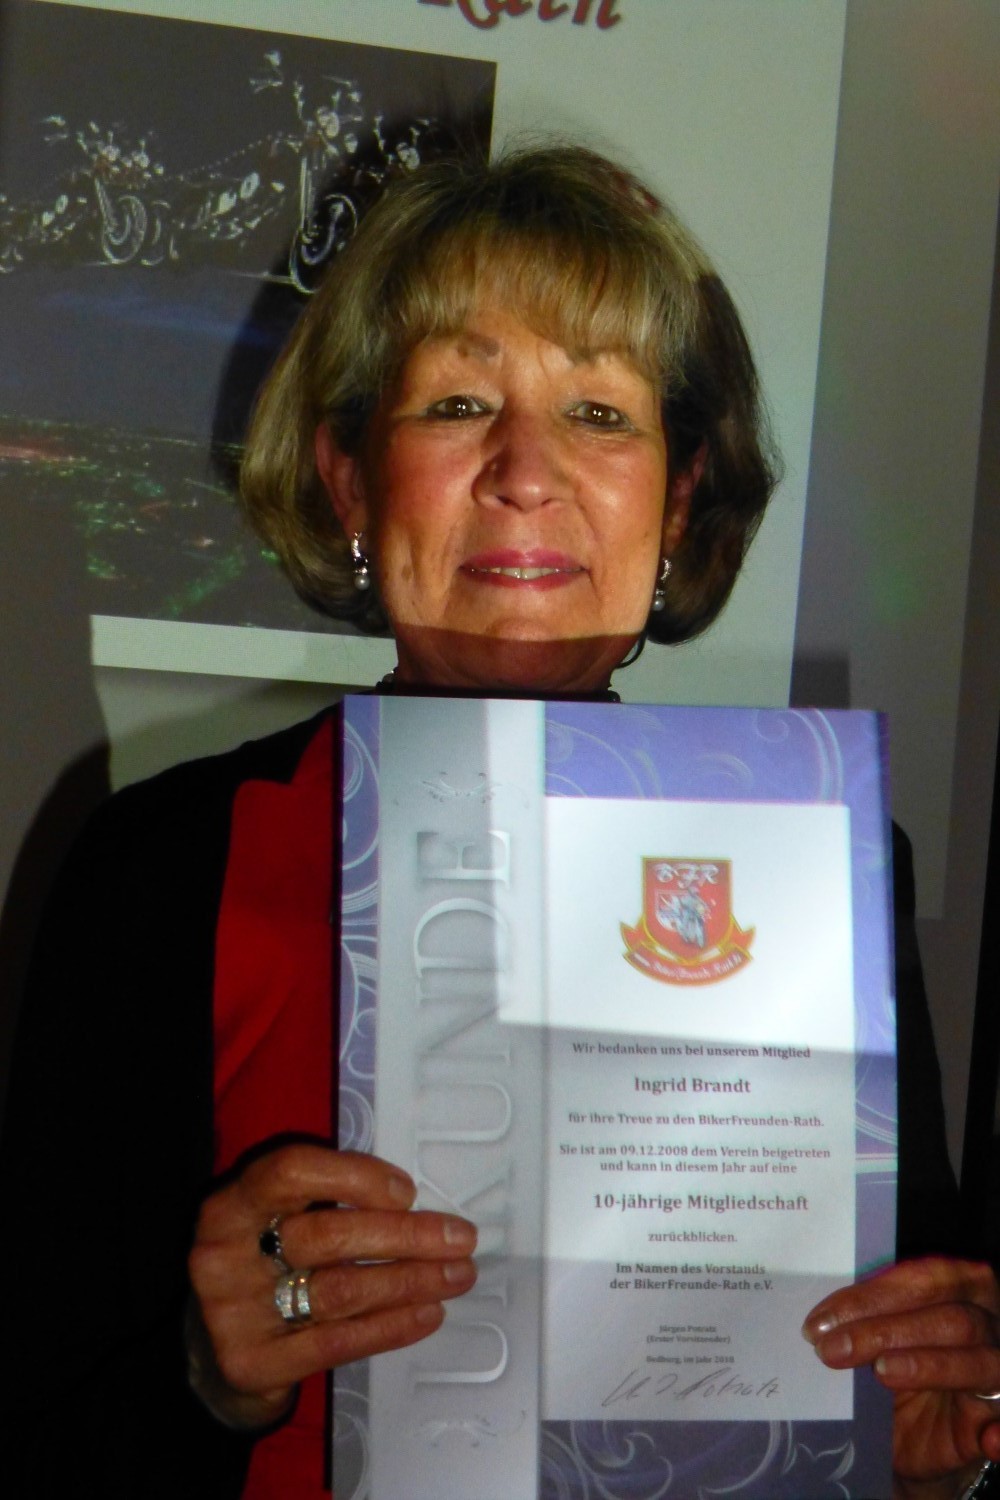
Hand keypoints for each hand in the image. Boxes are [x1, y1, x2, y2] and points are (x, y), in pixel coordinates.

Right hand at [187, 1143, 476, 1428]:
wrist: (212, 1348)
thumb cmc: (266, 1264)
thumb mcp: (279, 1219)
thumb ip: (328, 1202)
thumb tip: (418, 1205)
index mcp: (232, 1201)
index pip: (292, 1171)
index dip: (356, 1177)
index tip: (408, 1192)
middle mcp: (223, 1253)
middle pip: (326, 1235)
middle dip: (405, 1236)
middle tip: (460, 1240)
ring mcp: (233, 1312)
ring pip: (338, 1290)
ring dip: (409, 1282)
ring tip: (455, 1276)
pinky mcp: (252, 1363)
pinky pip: (336, 1342)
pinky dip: (390, 1327)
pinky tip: (426, 1314)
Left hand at [802, 1258, 999, 1490]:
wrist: (911, 1426)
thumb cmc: (894, 1357)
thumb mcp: (877, 1334)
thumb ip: (863, 1317)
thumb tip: (819, 1323)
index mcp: (963, 1285)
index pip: (927, 1278)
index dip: (875, 1295)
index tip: (823, 1320)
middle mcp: (988, 1324)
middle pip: (951, 1320)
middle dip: (887, 1332)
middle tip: (832, 1350)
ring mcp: (995, 1373)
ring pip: (976, 1362)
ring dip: (926, 1366)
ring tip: (882, 1372)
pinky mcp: (994, 1419)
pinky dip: (997, 1430)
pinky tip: (986, 1438)